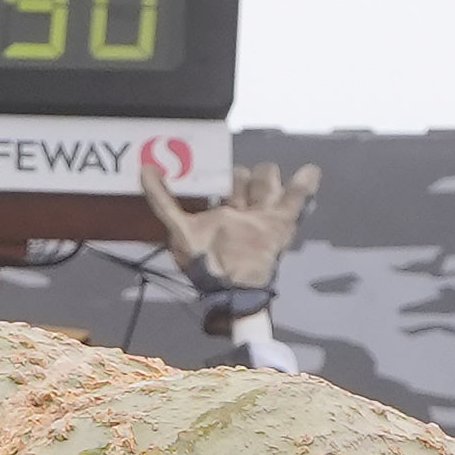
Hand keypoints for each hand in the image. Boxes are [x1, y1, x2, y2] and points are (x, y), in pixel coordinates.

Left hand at [139, 159, 321, 289]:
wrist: (230, 285)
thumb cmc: (203, 261)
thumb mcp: (177, 226)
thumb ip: (161, 198)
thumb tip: (144, 168)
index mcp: (222, 213)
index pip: (227, 183)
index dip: (221, 174)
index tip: (212, 168)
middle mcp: (244, 212)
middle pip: (248, 178)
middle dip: (243, 177)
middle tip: (235, 189)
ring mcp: (264, 216)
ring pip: (268, 183)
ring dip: (265, 178)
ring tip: (261, 185)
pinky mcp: (282, 224)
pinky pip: (297, 199)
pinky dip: (305, 184)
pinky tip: (310, 171)